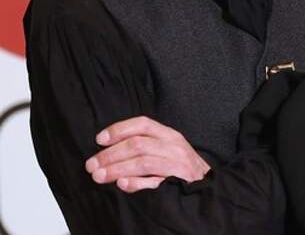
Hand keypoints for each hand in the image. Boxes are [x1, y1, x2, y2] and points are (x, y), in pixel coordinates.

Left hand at [84, 116, 210, 192]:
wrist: (206, 187)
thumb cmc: (182, 168)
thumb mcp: (167, 150)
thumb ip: (144, 147)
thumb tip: (109, 152)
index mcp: (169, 135)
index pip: (143, 124)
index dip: (119, 129)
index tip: (99, 139)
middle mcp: (173, 146)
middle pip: (137, 144)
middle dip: (111, 154)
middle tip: (92, 165)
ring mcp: (177, 164)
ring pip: (142, 162)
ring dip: (117, 169)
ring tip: (99, 176)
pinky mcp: (178, 181)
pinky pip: (154, 181)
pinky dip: (136, 183)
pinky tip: (122, 184)